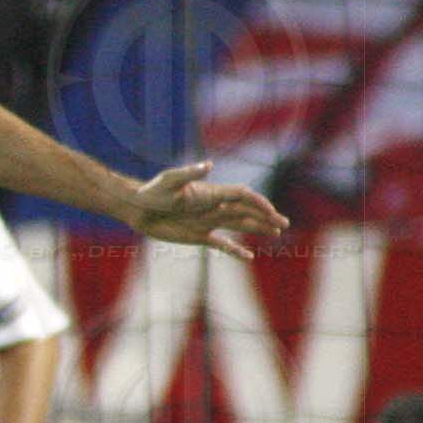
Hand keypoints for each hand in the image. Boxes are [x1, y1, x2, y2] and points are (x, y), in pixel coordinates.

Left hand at [126, 163, 288, 260]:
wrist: (137, 209)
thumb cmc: (152, 192)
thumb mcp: (170, 181)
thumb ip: (189, 174)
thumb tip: (208, 165)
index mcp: (211, 192)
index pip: (242, 196)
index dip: (259, 203)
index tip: (272, 212)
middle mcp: (214, 206)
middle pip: (246, 210)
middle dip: (266, 216)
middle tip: (284, 224)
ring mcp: (207, 221)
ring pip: (239, 225)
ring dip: (258, 228)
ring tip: (277, 233)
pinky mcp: (198, 235)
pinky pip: (221, 244)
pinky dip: (235, 250)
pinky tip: (248, 257)